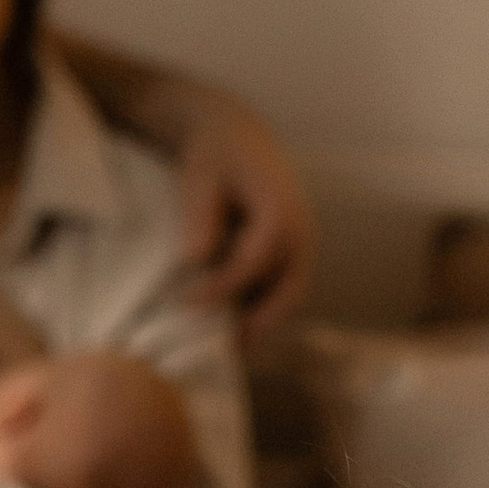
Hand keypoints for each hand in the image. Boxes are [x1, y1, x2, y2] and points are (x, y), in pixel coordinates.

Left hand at [170, 94, 313, 332]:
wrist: (235, 136)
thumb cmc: (213, 155)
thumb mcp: (199, 176)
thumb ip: (199, 214)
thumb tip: (194, 258)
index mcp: (280, 210)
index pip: (253, 263)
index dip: (221, 289)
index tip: (187, 305)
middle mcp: (301, 231)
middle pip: (288, 292)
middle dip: (257, 324)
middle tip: (221, 351)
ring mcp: (301, 244)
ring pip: (289, 296)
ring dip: (262, 324)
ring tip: (226, 350)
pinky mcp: (292, 254)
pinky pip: (283, 290)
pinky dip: (262, 311)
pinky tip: (232, 329)